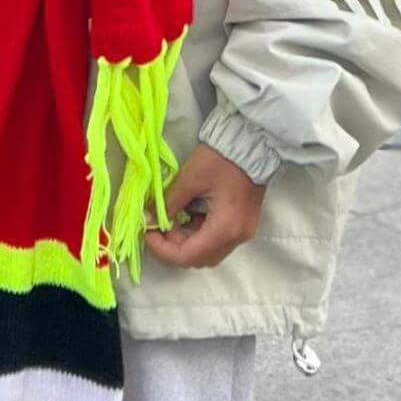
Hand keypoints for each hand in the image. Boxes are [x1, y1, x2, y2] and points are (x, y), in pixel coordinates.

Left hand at [143, 144, 266, 270]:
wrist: (252, 142)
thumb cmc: (221, 159)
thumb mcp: (189, 179)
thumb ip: (168, 203)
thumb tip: (149, 218)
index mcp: (225, 229)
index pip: (188, 256)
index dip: (163, 249)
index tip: (148, 232)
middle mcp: (237, 238)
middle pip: (199, 258)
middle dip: (174, 246)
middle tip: (159, 225)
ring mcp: (242, 232)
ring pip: (208, 250)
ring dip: (187, 240)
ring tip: (172, 218)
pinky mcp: (243, 223)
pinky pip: (217, 239)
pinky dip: (200, 232)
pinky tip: (189, 213)